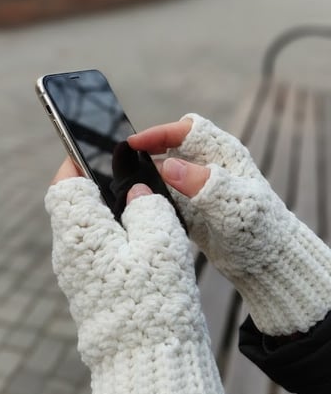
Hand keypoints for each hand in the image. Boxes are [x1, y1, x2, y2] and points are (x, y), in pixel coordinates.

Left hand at [45, 164, 246, 393]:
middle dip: (100, 188)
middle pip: (74, 205)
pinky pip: (96, 254)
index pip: (65, 184)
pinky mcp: (90, 291)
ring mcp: (77, 275)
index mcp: (80, 232)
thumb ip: (147, 207)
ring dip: (109, 216)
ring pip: (87, 230)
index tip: (99, 149)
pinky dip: (115, 241)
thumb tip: (135, 193)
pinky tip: (144, 245)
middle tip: (132, 179)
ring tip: (145, 210)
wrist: (147, 361)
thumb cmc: (153, 300)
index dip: (79, 161)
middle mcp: (69, 252)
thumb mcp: (160, 242)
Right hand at [129, 114, 330, 336]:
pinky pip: (167, 196)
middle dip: (149, 151)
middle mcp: (210, 165)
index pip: (187, 130)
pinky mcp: (192, 209)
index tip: (134, 144)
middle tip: (126, 164)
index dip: (159, 133)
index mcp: (223, 154)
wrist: (267, 263)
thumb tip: (167, 165)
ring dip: (148, 176)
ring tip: (128, 186)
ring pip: (166, 171)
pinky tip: (141, 207)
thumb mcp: (233, 205)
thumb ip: (203, 184)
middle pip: (172, 146)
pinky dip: (154, 198)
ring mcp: (200, 188)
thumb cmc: (260, 230)